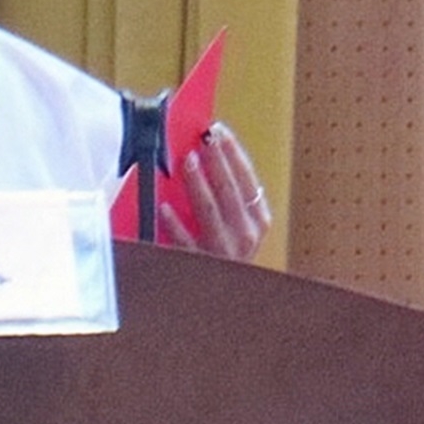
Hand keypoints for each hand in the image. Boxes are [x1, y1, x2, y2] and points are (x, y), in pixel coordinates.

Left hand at [166, 121, 270, 261]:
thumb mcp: (235, 223)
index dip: (233, 151)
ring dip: (198, 183)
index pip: (247, 178)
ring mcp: (225, 251)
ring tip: (186, 160)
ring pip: (211, 210)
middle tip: (202, 137)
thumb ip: (226, 193)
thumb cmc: (223, 250)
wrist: (217, 294)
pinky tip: (164, 208)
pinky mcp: (201, 264)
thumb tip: (203, 153)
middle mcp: (247, 234)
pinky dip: (175, 223)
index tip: (219, 129)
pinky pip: (186, 240)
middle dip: (216, 159)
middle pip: (230, 189)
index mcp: (258, 219)